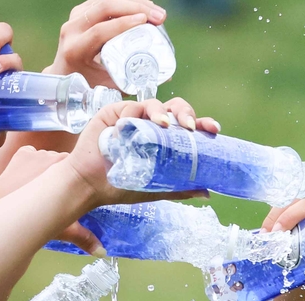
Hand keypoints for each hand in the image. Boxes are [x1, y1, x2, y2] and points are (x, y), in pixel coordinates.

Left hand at [0, 147, 103, 253]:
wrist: (3, 206)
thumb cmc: (38, 220)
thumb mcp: (66, 229)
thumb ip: (85, 238)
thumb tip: (102, 253)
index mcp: (75, 172)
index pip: (83, 170)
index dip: (79, 179)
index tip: (76, 189)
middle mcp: (61, 157)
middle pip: (66, 163)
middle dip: (63, 173)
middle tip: (57, 192)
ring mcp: (42, 153)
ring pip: (48, 158)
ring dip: (46, 168)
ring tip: (38, 185)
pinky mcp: (24, 152)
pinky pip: (31, 153)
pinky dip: (29, 162)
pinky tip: (25, 176)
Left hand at [49, 0, 167, 86]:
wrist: (64, 74)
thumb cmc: (89, 84)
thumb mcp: (109, 86)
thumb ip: (134, 81)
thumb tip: (166, 77)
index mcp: (76, 49)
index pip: (99, 30)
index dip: (123, 23)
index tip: (145, 21)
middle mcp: (72, 30)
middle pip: (103, 7)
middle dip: (135, 7)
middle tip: (160, 16)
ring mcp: (75, 18)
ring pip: (105, 0)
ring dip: (133, 2)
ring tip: (156, 12)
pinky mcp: (81, 12)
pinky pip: (104, 1)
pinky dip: (125, 2)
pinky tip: (143, 7)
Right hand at [64, 98, 219, 207]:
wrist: (91, 186)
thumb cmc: (122, 186)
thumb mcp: (156, 188)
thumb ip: (179, 188)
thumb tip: (207, 192)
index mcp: (164, 139)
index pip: (187, 126)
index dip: (202, 123)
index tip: (213, 129)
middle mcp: (151, 125)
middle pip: (174, 108)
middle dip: (185, 112)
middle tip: (189, 127)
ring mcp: (133, 117)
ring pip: (153, 104)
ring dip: (161, 112)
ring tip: (164, 125)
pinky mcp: (113, 113)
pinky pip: (128, 106)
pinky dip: (132, 113)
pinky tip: (130, 126)